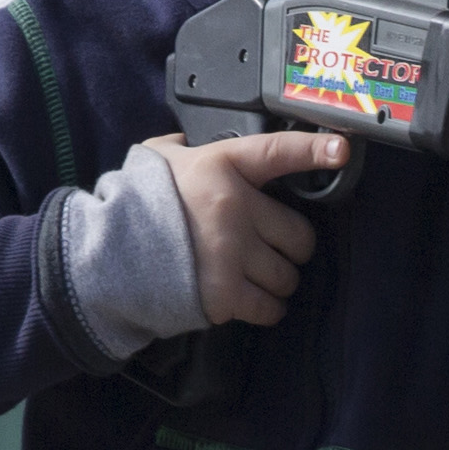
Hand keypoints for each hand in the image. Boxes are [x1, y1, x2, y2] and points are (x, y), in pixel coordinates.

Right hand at [144, 128, 350, 327]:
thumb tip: (188, 141)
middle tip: (273, 250)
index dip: (314, 150)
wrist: (106, 255)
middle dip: (291, 248)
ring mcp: (233, 253)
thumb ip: (181, 147)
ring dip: (279, 280)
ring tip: (259, 278)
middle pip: (300, 236)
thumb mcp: (155, 159)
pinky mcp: (225, 294)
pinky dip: (268, 308)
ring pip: (288, 276)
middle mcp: (235, 208)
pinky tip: (255, 302)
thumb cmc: (134, 203)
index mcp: (221, 167)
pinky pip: (270, 307)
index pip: (277, 153)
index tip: (342, 149)